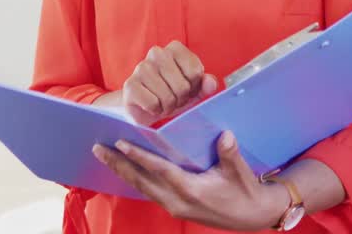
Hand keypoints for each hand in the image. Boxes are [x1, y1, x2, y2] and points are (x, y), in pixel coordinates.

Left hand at [93, 131, 289, 229]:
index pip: (159, 170)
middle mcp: (177, 201)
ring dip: (122, 171)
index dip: (139, 156)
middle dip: (118, 164)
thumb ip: (229, 154)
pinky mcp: (176, 208)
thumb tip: (225, 136)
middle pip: (141, 181)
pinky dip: (135, 178)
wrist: (254, 216)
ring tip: (104, 156)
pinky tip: (125, 169)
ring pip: (142, 188)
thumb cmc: (246, 191)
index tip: (121, 144)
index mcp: (191, 191)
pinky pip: (149, 192)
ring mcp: (174, 206)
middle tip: (97, 148)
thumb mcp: (240, 172)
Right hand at [121, 41, 218, 126]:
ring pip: (167, 97)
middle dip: (181, 99)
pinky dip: (156, 110)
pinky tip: (151, 106)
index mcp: (175, 48)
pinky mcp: (130, 85)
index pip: (195, 72)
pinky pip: (153, 104)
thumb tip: (211, 83)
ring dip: (168, 107)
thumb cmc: (172, 93)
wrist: (145, 106)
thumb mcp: (194, 89)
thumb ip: (206, 84)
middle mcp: (157, 53)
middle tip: (174, 99)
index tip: (186, 88)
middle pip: (182, 86)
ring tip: (162, 103)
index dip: (193, 87)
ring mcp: (141, 67)